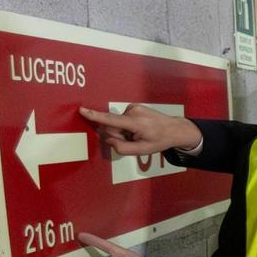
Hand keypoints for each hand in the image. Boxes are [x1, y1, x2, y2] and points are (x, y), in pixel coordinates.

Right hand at [78, 104, 201, 154]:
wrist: (174, 129)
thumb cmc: (159, 141)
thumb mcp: (142, 150)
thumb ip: (122, 148)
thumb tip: (108, 139)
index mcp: (136, 123)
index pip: (112, 120)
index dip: (95, 116)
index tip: (82, 110)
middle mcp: (134, 112)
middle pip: (113, 126)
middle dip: (120, 136)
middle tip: (136, 139)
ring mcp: (134, 107)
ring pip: (118, 123)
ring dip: (125, 131)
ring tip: (140, 134)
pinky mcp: (134, 106)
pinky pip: (123, 119)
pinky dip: (128, 126)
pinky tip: (140, 128)